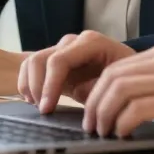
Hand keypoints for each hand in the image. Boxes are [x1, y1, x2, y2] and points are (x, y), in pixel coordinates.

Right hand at [18, 30, 135, 112]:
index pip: (59, 61)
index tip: (47, 109)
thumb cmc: (125, 78)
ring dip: (30, 85)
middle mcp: (74, 41)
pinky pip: (31, 65)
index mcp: (91, 43)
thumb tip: (79, 93)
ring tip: (36, 105)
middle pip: (42, 59)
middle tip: (43, 111)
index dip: (49, 86)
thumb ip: (98, 87)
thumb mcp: (117, 84)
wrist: (126, 73)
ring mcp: (63, 48)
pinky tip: (33, 99)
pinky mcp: (55, 59)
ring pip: (33, 61)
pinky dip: (27, 81)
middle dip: (38, 87)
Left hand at [82, 41, 153, 141]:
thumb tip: (134, 101)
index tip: (94, 111)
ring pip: (119, 90)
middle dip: (95, 102)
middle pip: (113, 76)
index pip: (118, 66)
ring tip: (103, 132)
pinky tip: (124, 135)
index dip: (99, 90)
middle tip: (92, 125)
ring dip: (104, 114)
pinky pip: (136, 109)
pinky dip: (122, 123)